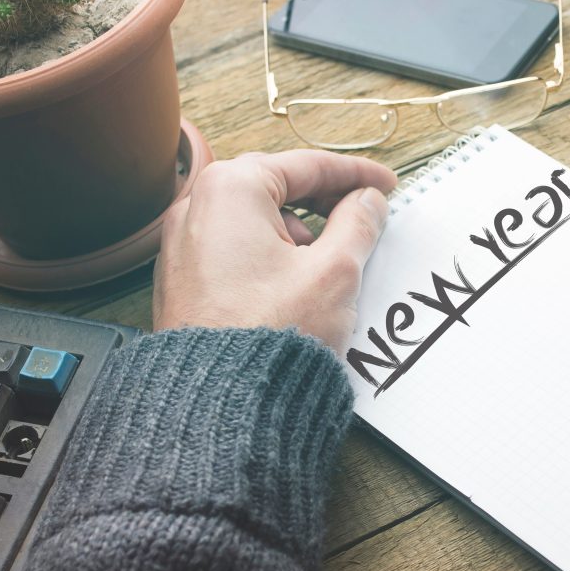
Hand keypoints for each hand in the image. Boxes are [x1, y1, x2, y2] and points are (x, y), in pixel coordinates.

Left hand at [153, 150, 397, 353]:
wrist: (221, 404)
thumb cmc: (273, 333)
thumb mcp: (335, 272)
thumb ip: (358, 224)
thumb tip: (368, 201)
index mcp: (231, 189)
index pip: (306, 166)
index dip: (355, 175)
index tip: (387, 186)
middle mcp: (196, 208)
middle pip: (277, 189)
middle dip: (325, 204)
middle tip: (364, 218)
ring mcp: (183, 246)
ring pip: (256, 223)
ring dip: (299, 235)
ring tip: (331, 265)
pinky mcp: (184, 282)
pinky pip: (237, 253)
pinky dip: (272, 259)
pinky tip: (298, 288)